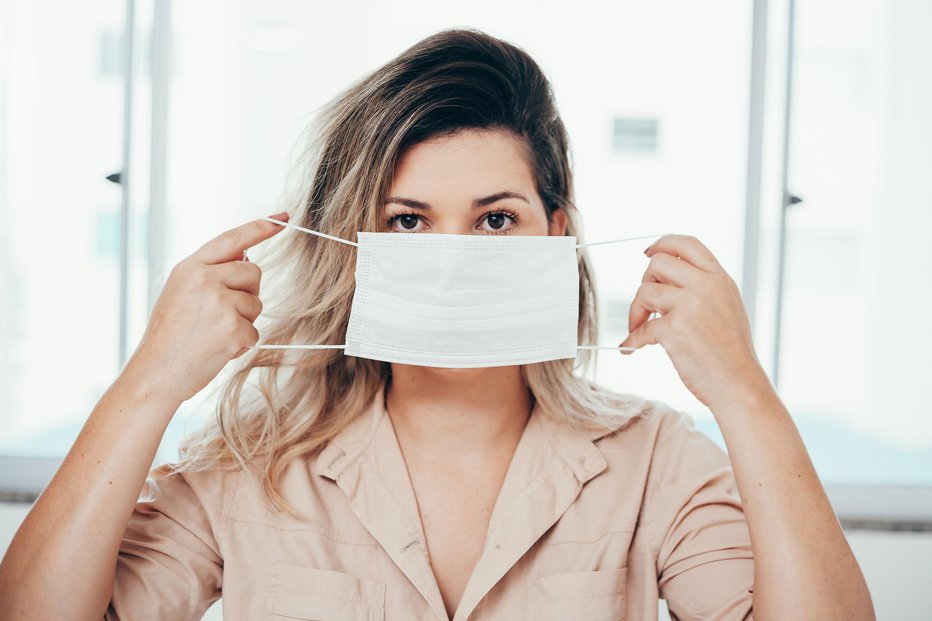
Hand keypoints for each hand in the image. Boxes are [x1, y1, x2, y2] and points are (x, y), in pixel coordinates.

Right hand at [123, 212, 289, 403]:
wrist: (155, 373)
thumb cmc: (170, 336)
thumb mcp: (180, 293)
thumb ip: (209, 273)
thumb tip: (247, 257)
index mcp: (189, 267)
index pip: (232, 239)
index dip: (260, 227)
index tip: (283, 218)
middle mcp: (204, 278)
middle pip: (253, 272)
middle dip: (247, 293)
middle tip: (222, 314)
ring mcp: (218, 301)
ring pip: (256, 303)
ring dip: (243, 321)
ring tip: (214, 334)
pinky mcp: (231, 327)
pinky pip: (254, 331)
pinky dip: (242, 344)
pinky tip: (218, 350)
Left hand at [619, 234, 771, 410]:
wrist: (739, 384)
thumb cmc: (730, 351)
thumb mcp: (727, 305)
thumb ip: (703, 286)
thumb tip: (666, 277)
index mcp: (720, 278)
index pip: (687, 244)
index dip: (662, 244)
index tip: (647, 253)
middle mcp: (706, 287)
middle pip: (658, 263)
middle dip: (645, 281)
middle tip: (647, 304)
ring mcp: (690, 306)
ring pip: (645, 291)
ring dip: (635, 311)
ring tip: (638, 327)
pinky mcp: (675, 329)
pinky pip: (641, 328)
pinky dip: (631, 339)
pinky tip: (630, 347)